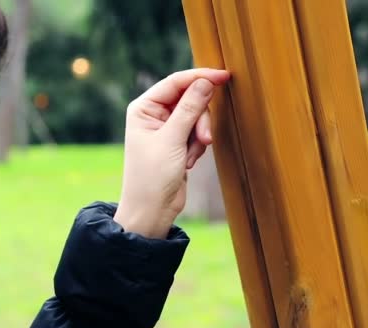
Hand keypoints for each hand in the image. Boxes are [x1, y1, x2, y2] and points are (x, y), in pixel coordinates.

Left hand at [113, 68, 229, 238]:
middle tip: (204, 139)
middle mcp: (152, 114)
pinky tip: (188, 162)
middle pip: (189, 99)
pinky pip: (197, 132)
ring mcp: (165, 128)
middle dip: (200, 119)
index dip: (199, 77)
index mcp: (143, 108)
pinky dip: (198, 146)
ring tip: (191, 157)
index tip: (224, 76)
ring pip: (197, 117)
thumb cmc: (153, 176)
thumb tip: (206, 81)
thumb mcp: (173, 139)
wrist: (152, 210)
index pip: (175, 82)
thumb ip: (190, 108)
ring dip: (199, 136)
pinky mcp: (176, 142)